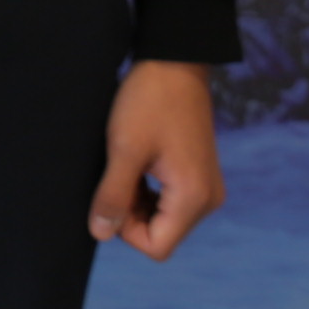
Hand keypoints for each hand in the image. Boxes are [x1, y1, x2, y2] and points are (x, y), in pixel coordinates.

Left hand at [89, 60, 225, 260]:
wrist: (175, 62)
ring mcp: (206, 187)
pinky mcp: (200, 176)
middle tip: (116, 173)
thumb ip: (113, 195)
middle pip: (161, 235)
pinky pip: (171, 202)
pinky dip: (149, 191)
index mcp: (193, 197)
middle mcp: (207, 199)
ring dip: (138, 201)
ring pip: (164, 219)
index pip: (156, 247)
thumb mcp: (124, 149)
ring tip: (126, 164)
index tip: (112, 192)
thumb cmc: (149, 101)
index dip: (125, 229)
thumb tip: (100, 234)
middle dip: (131, 214)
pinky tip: (137, 163)